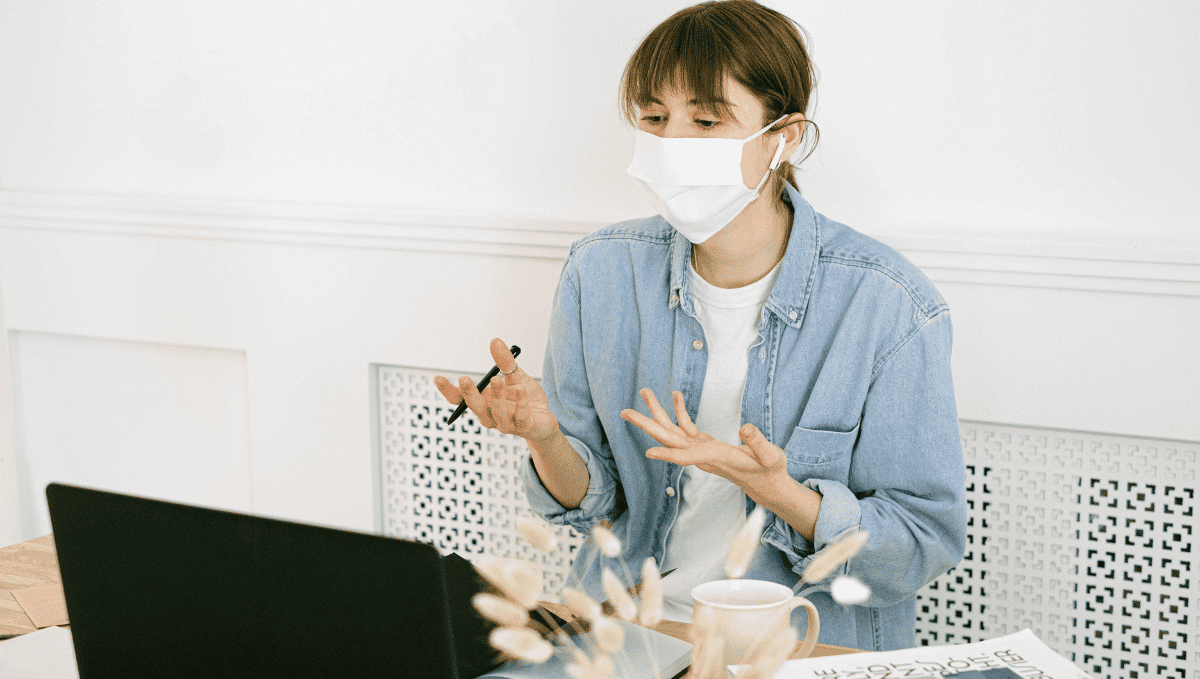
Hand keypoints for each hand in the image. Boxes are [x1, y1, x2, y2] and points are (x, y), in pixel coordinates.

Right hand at [434, 338, 559, 443]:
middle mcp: (490, 415)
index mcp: (483, 402)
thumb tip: (494, 341)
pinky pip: (519, 419)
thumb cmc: (524, 398)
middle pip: (474, 408)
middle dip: (468, 394)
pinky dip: (520, 406)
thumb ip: (504, 362)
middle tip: (464, 379)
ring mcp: (505, 424)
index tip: (437, 377)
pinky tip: (522, 393)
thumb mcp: (515, 376)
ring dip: (495, 398)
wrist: (545, 418)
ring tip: (498, 380)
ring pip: (496, 415)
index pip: (460, 399)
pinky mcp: (523, 428)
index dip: (448, 390)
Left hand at [619, 388, 788, 500]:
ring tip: (645, 391)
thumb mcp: (771, 457)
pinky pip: (686, 426)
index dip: (668, 455)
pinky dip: (679, 411)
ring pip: (673, 430)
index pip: (687, 457)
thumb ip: (758, 443)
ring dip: (657, 411)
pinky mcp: (704, 445)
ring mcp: (701, 449)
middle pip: (669, 439)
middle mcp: (702, 455)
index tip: (648, 453)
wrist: (766, 484)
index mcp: (715, 457)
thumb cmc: (770, 471)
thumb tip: (745, 427)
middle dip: (647, 425)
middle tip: (625, 412)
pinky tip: (675, 395)